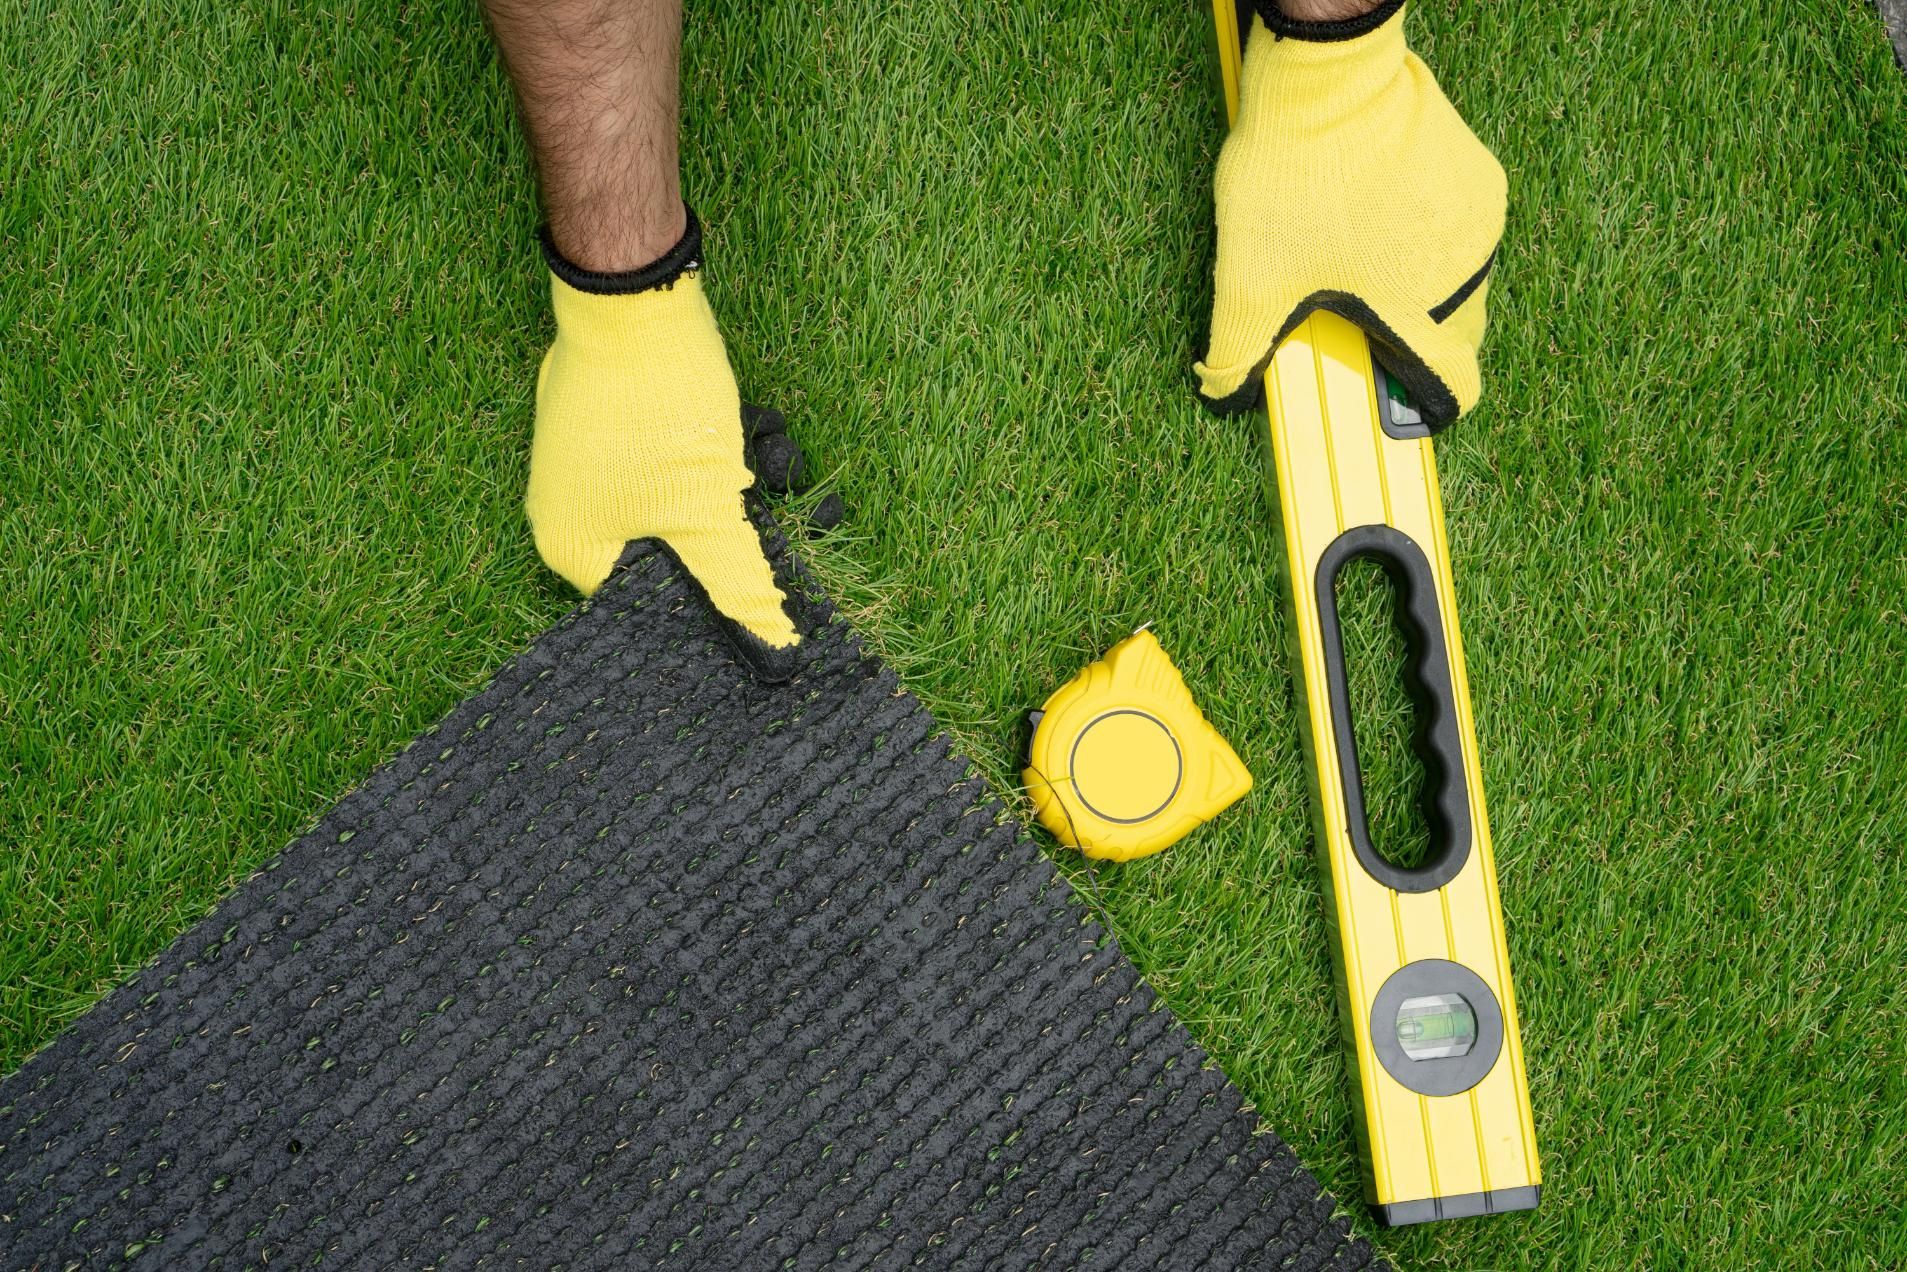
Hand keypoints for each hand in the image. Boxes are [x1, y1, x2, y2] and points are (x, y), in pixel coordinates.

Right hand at [524, 212, 800, 673]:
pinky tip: (750, 427)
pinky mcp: (615, 423)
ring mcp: (590, 464)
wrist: (636, 293)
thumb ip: (737, 585)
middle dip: (731, 532)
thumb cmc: (661, 408)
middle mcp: (571, 513)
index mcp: (575, 549)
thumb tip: (774, 650)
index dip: (715, 605)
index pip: (653, 608)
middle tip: (770, 504)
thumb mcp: (709, 510)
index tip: (766, 592)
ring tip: (767, 454)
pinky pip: (673, 463)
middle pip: (670, 556)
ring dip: (734, 485)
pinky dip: (716, 453)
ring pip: (681, 505)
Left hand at [1197, 2, 1505, 425]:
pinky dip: (1420, 235)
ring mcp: (1477, 216)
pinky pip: (1455, 227)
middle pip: (1450, 331)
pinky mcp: (1476, 171)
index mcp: (1422, 308)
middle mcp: (1467, 269)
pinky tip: (1368, 213)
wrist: (1327, 74)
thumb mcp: (1249, 277)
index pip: (1455, 386)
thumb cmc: (1296, 177)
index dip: (1428, 405)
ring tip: (1350, 257)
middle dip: (1404, 336)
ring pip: (1453, 278)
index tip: (1401, 404)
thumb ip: (1235, 348)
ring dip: (1412, 283)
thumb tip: (1220, 390)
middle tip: (1348, 316)